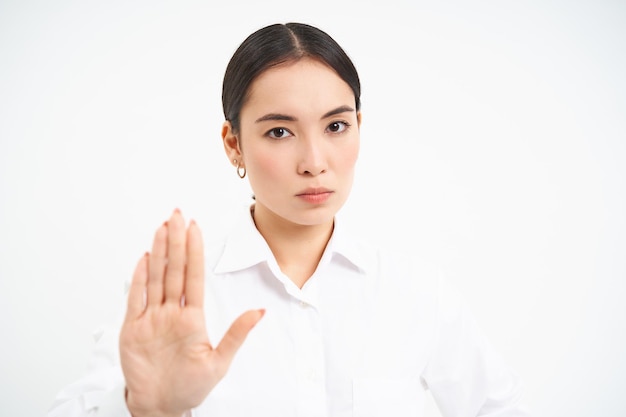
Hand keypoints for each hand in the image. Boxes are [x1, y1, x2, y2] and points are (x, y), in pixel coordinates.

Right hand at [120, 209, 264, 416]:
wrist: (161, 406)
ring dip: (158, 252)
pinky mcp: (132, 328)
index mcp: (192, 318)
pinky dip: (139, 278)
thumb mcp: (219, 362)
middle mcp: (171, 312)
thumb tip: (260, 312)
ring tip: (162, 227)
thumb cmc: (190, 386)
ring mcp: (151, 318)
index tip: (195, 227)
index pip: (194, 276)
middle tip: (177, 215)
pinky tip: (144, 258)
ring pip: (156, 278)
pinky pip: (136, 298)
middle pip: (174, 270)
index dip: (194, 251)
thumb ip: (236, 334)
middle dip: (175, 242)